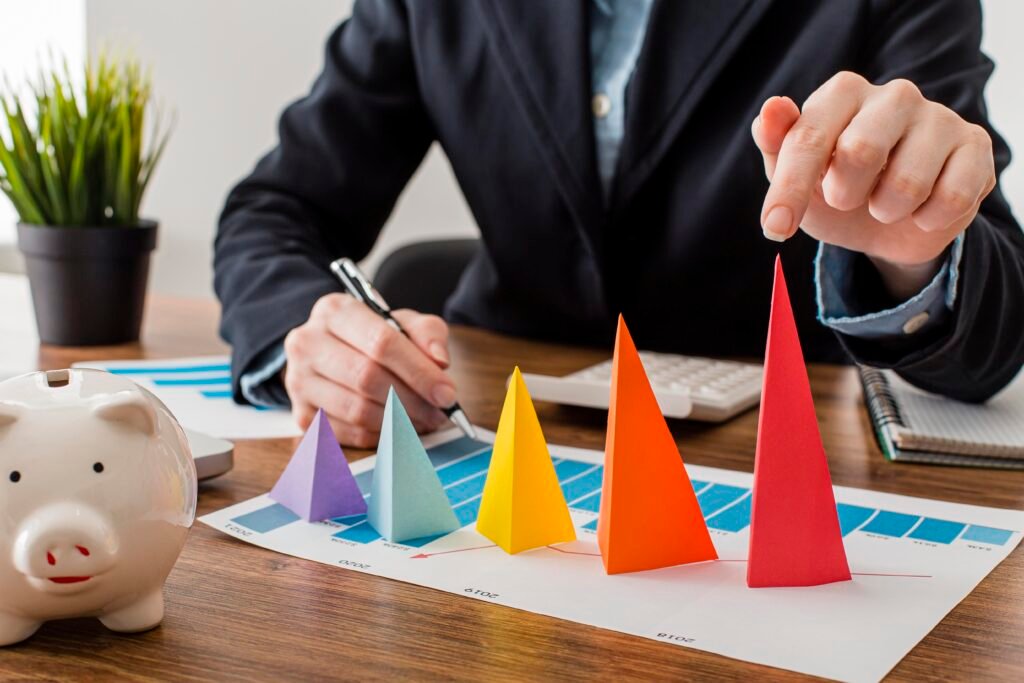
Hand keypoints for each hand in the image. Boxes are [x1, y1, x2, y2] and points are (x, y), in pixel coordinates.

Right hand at [283, 294, 453, 446]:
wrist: (332, 352)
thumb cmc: (372, 337)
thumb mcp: (402, 323)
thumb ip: (427, 333)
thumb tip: (440, 362)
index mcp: (334, 311)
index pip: (381, 343)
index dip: (419, 372)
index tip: (447, 393)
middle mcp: (307, 343)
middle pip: (367, 378)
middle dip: (412, 400)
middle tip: (440, 412)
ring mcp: (299, 380)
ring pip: (357, 409)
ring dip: (399, 421)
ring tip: (425, 420)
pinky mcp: (302, 414)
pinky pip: (348, 432)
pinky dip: (380, 435)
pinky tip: (400, 428)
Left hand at [752, 72, 995, 299]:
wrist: (887, 225)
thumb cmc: (835, 187)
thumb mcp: (795, 175)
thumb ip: (776, 145)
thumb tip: (771, 109)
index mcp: (843, 92)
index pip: (809, 137)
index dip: (790, 188)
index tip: (775, 227)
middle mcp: (895, 94)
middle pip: (860, 151)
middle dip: (844, 195)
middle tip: (845, 198)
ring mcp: (940, 117)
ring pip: (907, 185)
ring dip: (886, 212)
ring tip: (884, 203)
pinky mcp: (975, 146)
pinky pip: (950, 199)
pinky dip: (926, 221)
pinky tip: (921, 209)